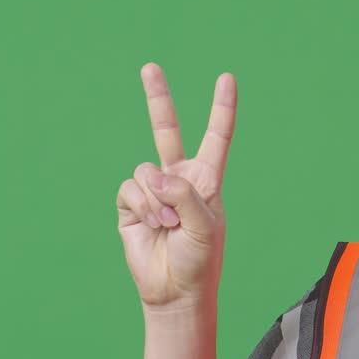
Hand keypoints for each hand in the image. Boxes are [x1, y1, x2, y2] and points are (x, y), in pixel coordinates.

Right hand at [116, 63, 237, 312]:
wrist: (174, 291)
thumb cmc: (200, 260)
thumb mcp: (205, 225)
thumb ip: (184, 194)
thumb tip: (154, 175)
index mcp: (207, 178)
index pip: (217, 136)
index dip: (222, 107)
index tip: (227, 78)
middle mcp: (178, 178)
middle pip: (166, 129)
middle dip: (158, 97)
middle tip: (150, 67)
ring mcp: (153, 191)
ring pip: (145, 171)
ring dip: (157, 200)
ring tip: (168, 225)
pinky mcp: (130, 205)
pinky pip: (130, 189)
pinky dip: (143, 207)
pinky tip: (153, 227)